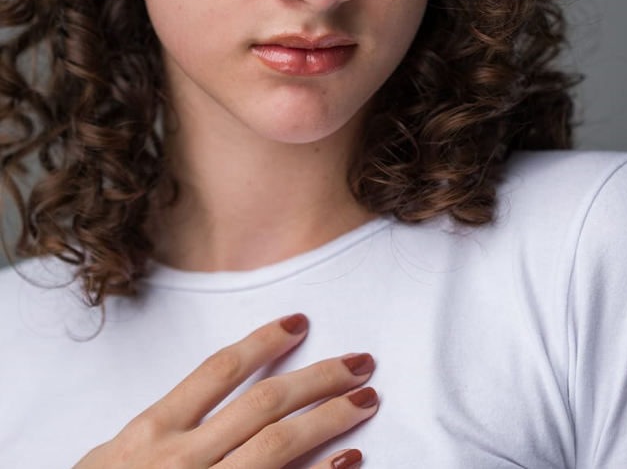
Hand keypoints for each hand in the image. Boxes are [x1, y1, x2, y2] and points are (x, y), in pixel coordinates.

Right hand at [70, 313, 376, 468]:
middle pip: (264, 404)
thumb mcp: (109, 459)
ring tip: (365, 396)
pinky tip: (349, 457)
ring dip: (329, 417)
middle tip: (360, 361)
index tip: (300, 322)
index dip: (265, 341)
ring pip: (278, 444)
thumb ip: (156, 427)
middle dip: (318, 378)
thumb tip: (207, 394)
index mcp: (153, 430)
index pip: (221, 370)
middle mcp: (183, 458)